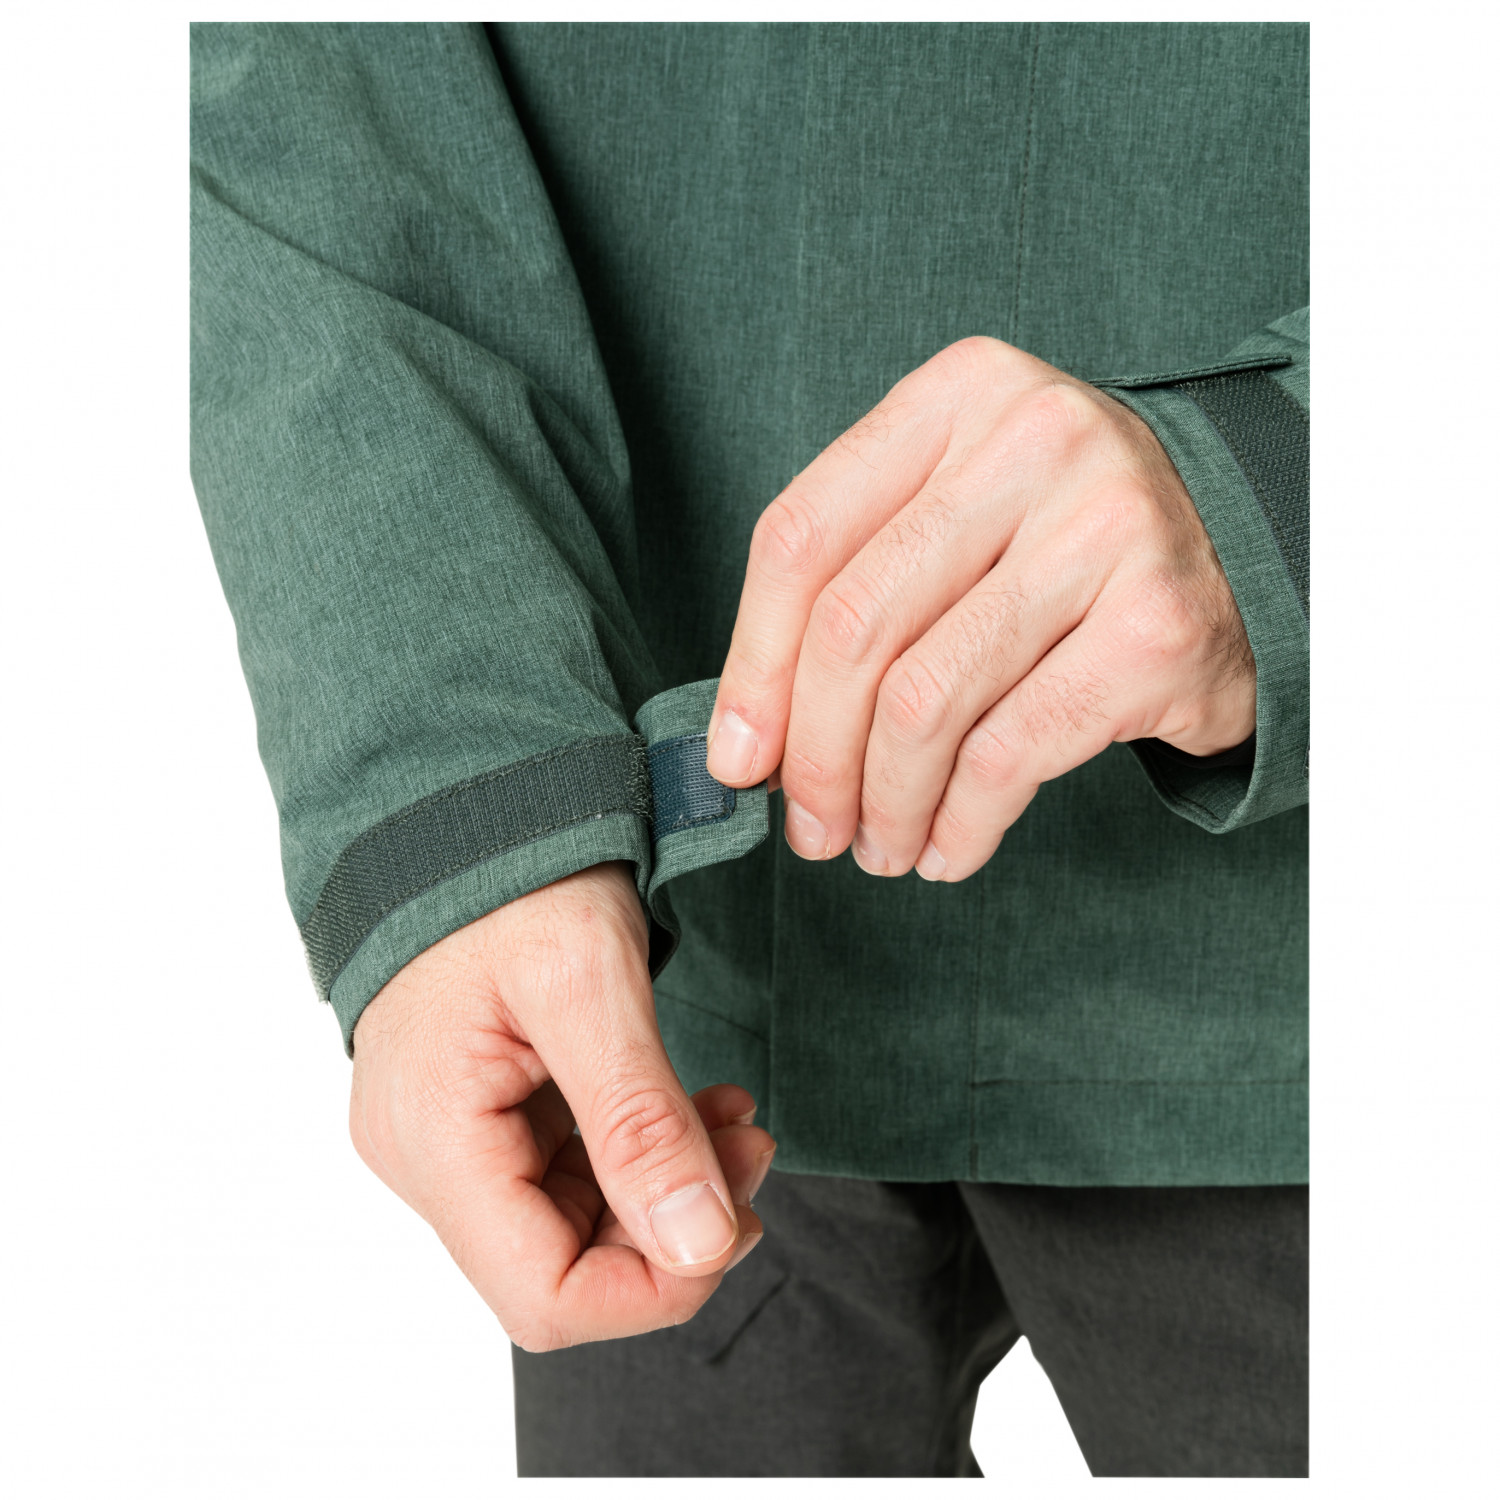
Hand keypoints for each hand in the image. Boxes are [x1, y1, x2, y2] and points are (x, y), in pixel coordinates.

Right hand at [349, 862, 773, 1351]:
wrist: (471, 805)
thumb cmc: (514, 870)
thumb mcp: (589, 983)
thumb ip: (640, 1121)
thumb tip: (700, 1246)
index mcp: (433, 1135)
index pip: (544, 1295)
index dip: (654, 1287)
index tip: (735, 1221)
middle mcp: (423, 1156)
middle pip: (561, 1267)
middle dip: (673, 1229)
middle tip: (752, 1152)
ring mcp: (446, 1136)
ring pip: (570, 1225)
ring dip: (665, 1189)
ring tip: (735, 1121)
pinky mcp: (478, 1111)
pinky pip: (564, 1172)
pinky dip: (638, 1154)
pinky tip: (694, 1108)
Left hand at [706, 336, 1254, 880]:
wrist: (1249, 546)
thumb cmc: (1065, 540)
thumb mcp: (960, 511)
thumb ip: (856, 583)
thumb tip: (750, 739)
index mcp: (956, 395)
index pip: (800, 536)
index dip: (752, 665)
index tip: (738, 757)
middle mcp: (1030, 443)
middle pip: (854, 625)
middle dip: (814, 755)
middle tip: (811, 827)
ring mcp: (1102, 530)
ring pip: (925, 699)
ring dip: (884, 802)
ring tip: (879, 847)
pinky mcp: (1154, 626)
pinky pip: (1010, 752)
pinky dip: (961, 821)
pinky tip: (947, 848)